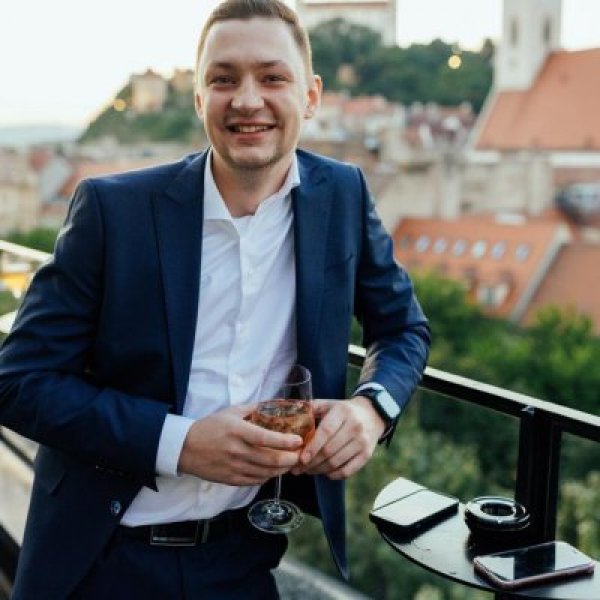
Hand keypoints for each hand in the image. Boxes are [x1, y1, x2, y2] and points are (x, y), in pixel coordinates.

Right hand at [177, 404, 302, 485]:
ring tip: (291, 463)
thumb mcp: (231, 412)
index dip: (284, 441)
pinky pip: (255, 481)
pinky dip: (268, 476)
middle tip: (300, 454)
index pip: (265, 438)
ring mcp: (233, 467)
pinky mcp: (230, 479)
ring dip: (282, 469)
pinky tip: (273, 470)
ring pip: (265, 473)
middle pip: (270, 459)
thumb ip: (254, 408)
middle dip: (290, 459)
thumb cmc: (210, 427)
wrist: (185, 448)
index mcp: (237, 431)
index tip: (298, 440)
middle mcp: (236, 451)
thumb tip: (276, 403)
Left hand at [292, 396, 385, 479]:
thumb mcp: (329, 404)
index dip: (312, 447)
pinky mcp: (367, 454)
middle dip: (311, 462)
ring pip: (337, 462)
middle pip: (329, 450)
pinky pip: (348, 471)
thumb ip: (311, 409)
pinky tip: (325, 472)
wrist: (372, 414)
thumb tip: (291, 417)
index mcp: (342, 412)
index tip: (301, 458)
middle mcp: (355, 426)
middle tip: (298, 468)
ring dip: (319, 470)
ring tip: (308, 471)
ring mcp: (362, 442)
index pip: (326, 432)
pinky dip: (334, 475)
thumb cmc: (344, 411)